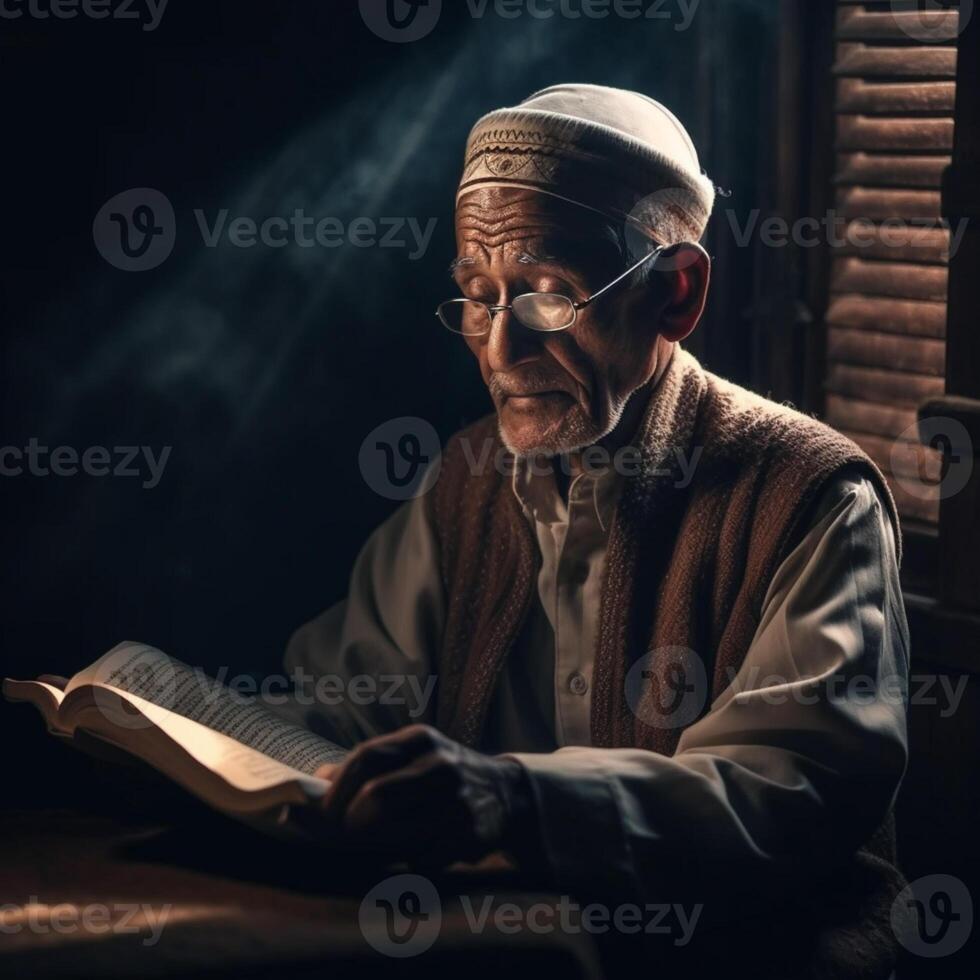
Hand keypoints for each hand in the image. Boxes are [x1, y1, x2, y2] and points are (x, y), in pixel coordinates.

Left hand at [312, 724, 531, 866]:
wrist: (506, 792)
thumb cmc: (442, 776)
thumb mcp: (411, 757)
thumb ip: (367, 767)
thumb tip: (317, 781)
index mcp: (419, 739)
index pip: (366, 758)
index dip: (338, 790)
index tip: (324, 815)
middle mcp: (440, 763)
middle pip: (377, 794)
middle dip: (352, 821)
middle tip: (347, 835)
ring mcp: (457, 797)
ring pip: (396, 829)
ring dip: (382, 844)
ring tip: (385, 843)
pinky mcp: (470, 831)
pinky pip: (422, 857)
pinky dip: (414, 861)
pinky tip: (422, 852)